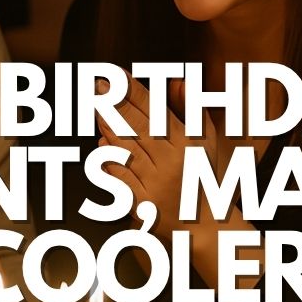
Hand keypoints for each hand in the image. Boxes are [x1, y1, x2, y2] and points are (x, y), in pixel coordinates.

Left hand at [98, 75, 220, 238]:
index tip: (116, 75)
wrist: (202, 226)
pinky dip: (109, 159)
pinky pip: (121, 177)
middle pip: (138, 128)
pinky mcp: (142, 205)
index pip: (156, 111)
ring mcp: (156, 184)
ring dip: (109, 127)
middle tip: (98, 85)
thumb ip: (192, 109)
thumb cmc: (200, 176)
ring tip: (97, 108)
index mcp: (188, 144)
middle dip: (116, 104)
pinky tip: (102, 143)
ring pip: (126, 150)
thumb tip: (176, 79)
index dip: (134, 92)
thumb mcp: (205, 141)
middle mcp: (172, 162)